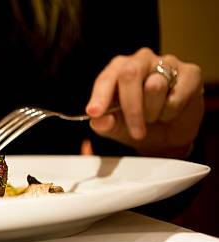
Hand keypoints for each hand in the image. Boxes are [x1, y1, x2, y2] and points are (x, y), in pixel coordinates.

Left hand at [85, 48, 203, 157]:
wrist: (167, 136)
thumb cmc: (138, 125)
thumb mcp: (116, 128)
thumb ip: (104, 124)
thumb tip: (99, 120)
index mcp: (118, 70)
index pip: (106, 77)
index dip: (100, 95)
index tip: (95, 112)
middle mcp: (141, 60)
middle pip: (130, 74)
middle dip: (131, 107)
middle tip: (136, 132)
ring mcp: (167, 63)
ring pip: (155, 86)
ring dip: (152, 111)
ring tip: (153, 116)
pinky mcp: (190, 73)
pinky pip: (176, 95)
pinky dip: (171, 111)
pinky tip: (170, 112)